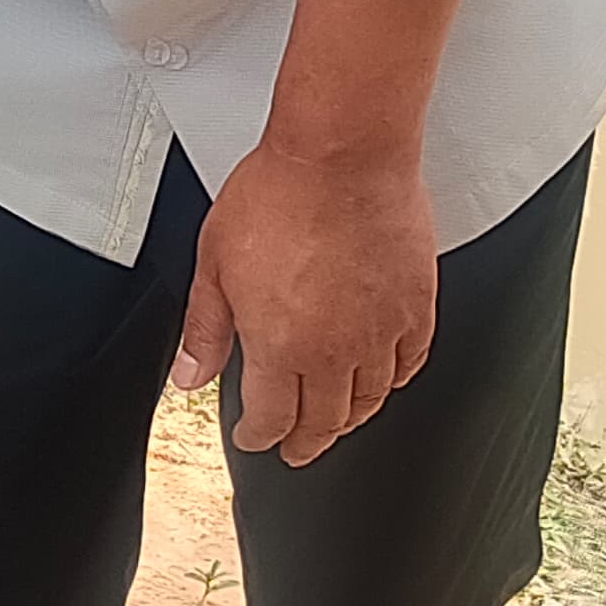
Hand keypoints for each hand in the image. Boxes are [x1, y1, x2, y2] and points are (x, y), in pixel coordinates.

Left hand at [172, 133, 441, 466]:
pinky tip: (383, 379)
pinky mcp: (415, 307)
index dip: (259, 436)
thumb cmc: (279, 193)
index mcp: (279, 346)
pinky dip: (394, 381)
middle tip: (296, 451)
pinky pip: (409, 364)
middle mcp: (335, 351)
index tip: (253, 436)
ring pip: (370, 401)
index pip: (271, 420)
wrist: (343, 154)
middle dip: (304, 443)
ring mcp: (381, 332)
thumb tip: (189, 376)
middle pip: (324, 422)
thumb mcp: (215, 262)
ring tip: (337, 422)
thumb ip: (204, 328)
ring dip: (349, 419)